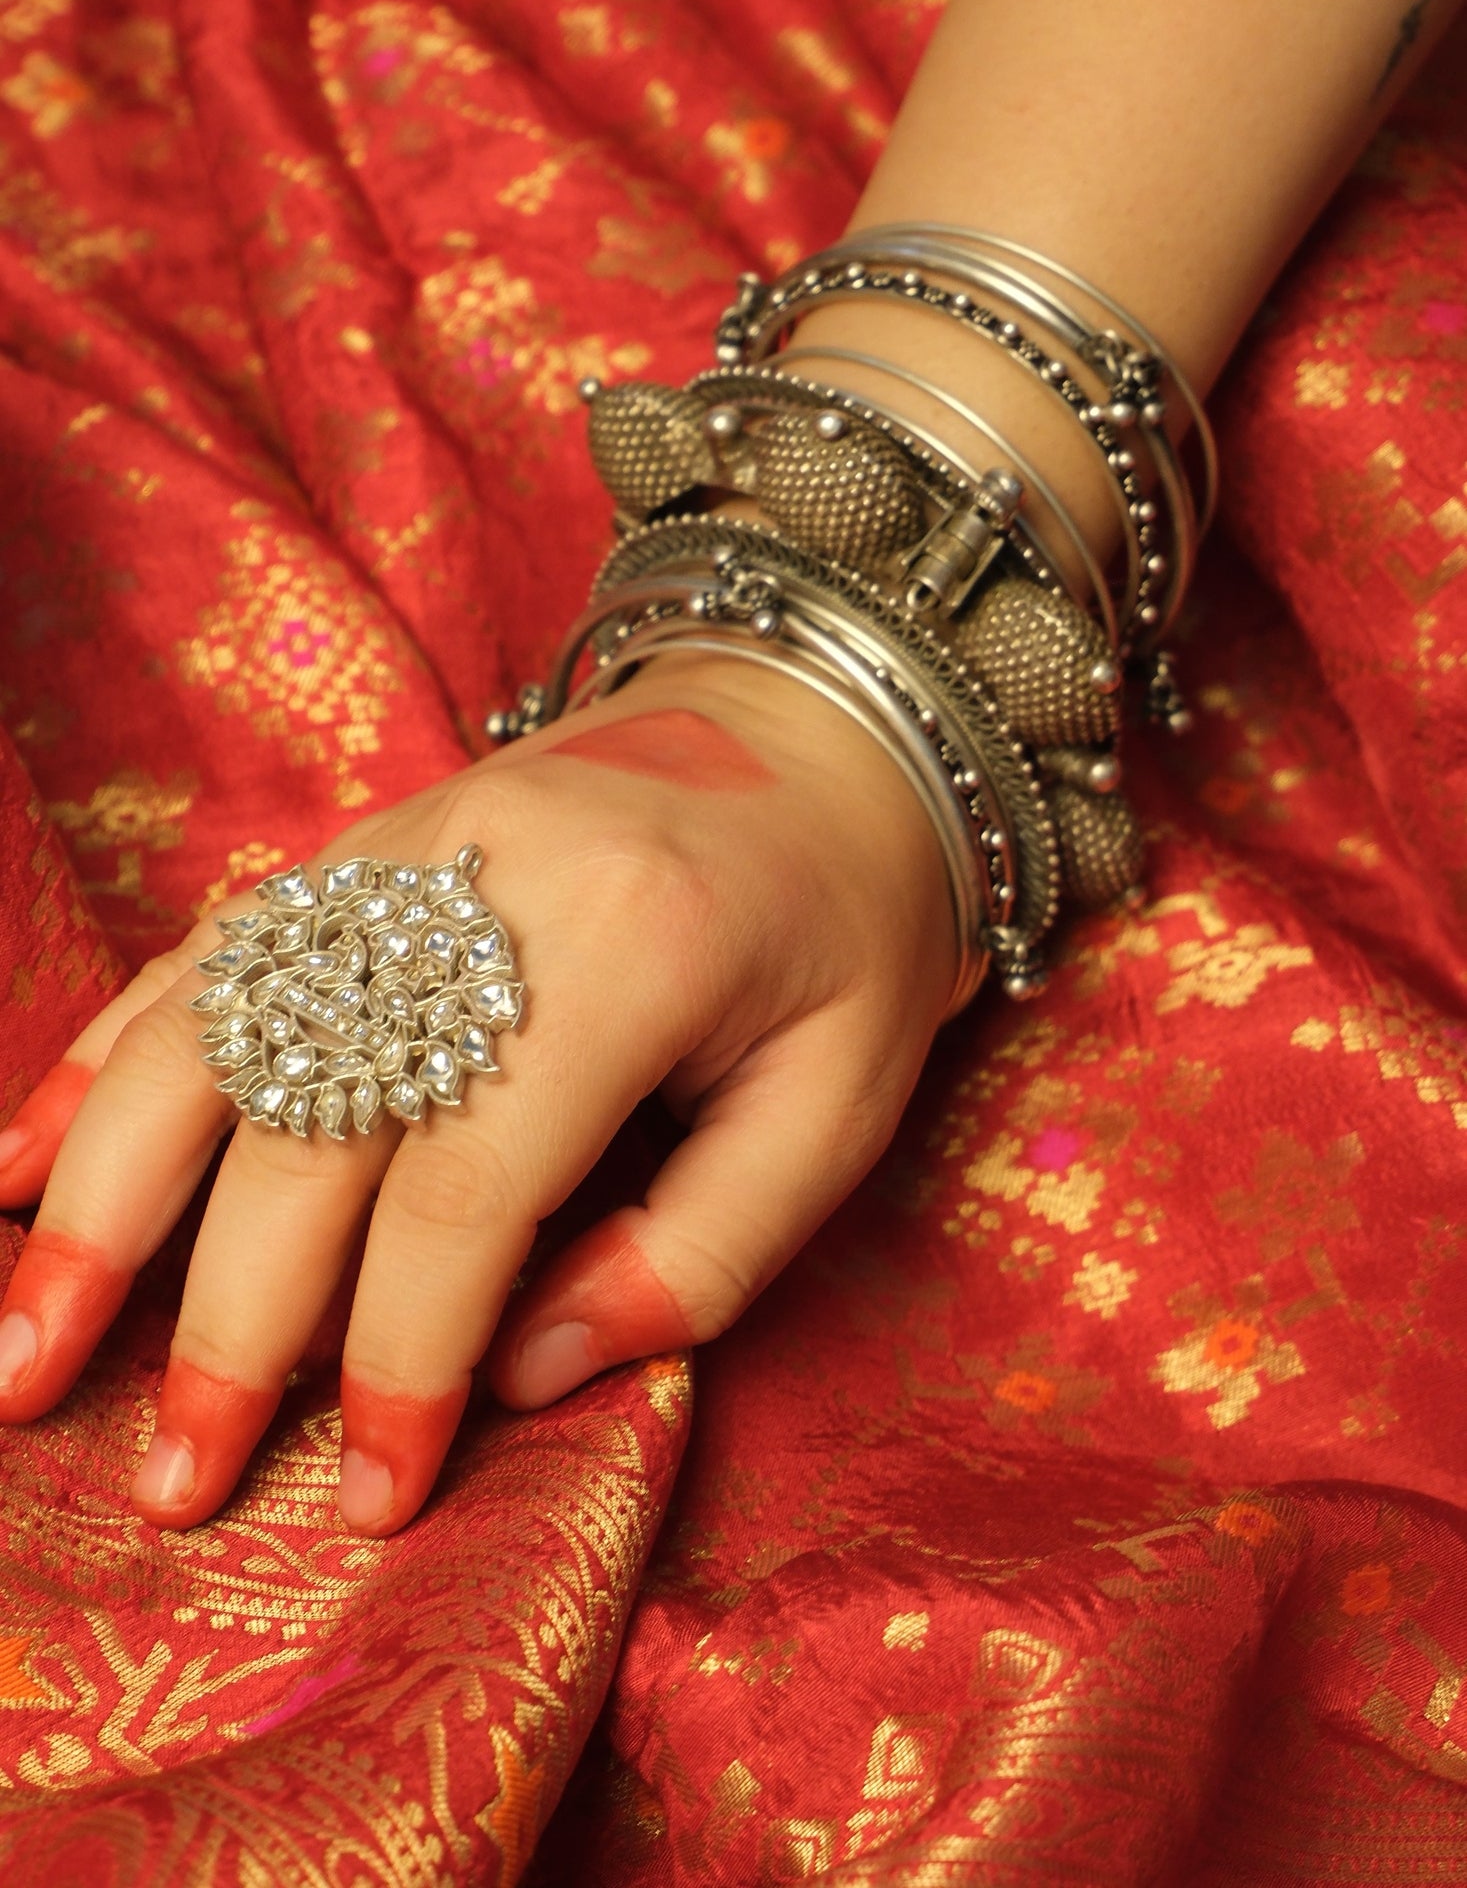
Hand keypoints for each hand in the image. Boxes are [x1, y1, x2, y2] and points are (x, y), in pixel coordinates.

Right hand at [0, 655, 953, 1534]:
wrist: (822, 726)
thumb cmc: (848, 934)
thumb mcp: (842, 1104)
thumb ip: (699, 1251)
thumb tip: (518, 1373)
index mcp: (629, 947)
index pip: (468, 1185)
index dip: (400, 1355)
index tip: (374, 1493)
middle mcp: (483, 881)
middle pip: (309, 1121)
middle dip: (228, 1322)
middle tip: (174, 1482)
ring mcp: (399, 847)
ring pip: (209, 1031)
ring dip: (101, 1202)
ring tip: (19, 1355)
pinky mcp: (356, 845)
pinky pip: (204, 954)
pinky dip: (98, 1062)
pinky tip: (16, 1166)